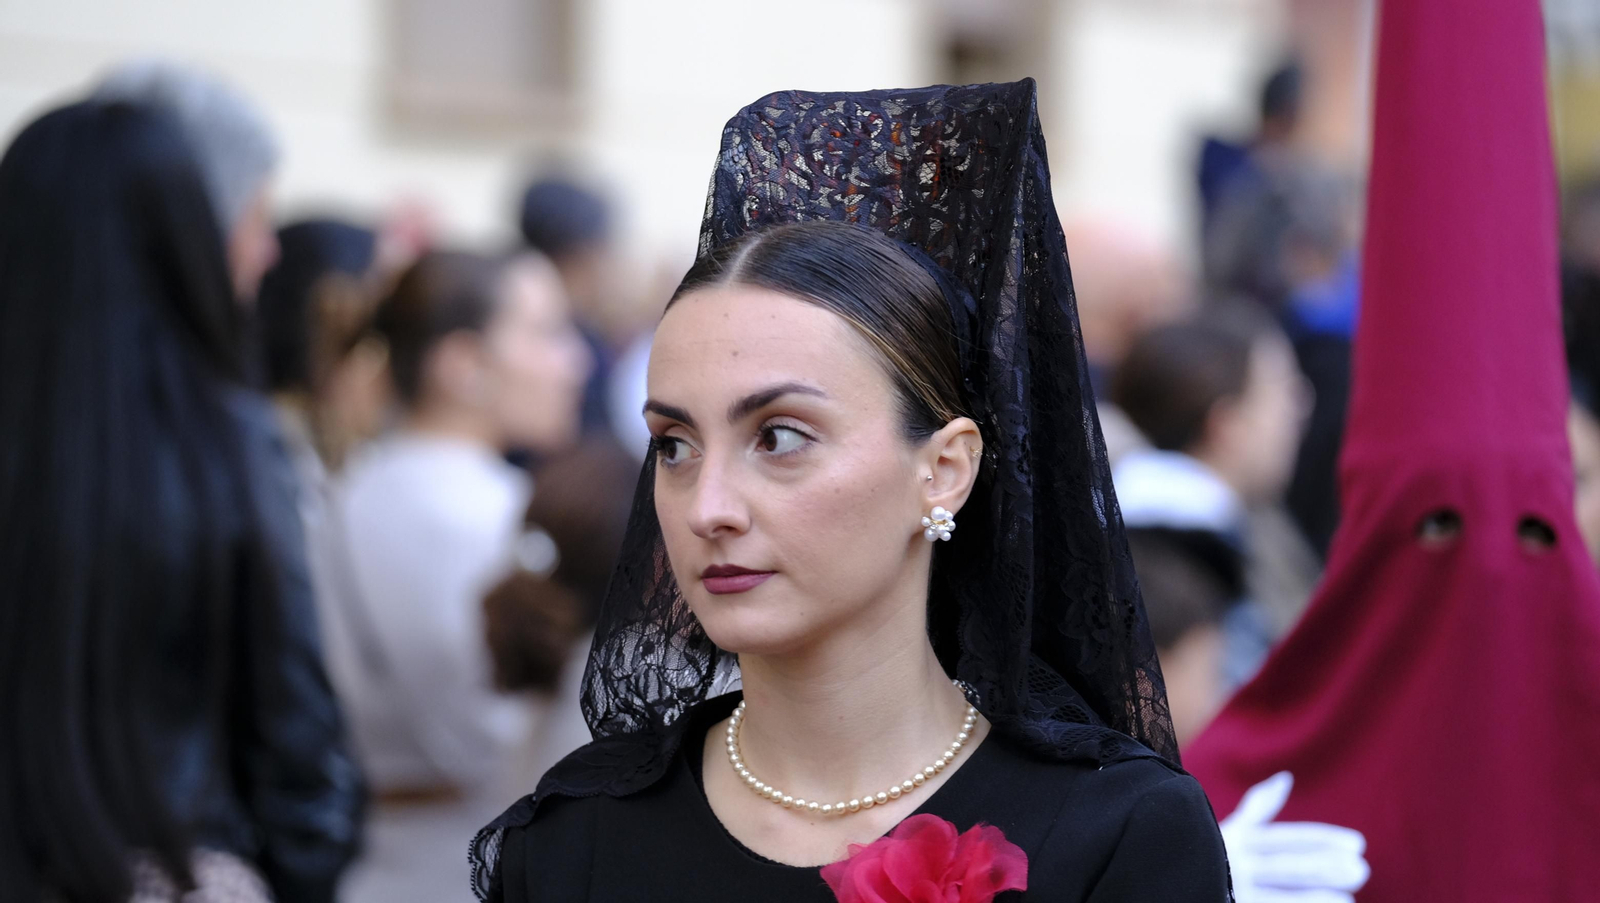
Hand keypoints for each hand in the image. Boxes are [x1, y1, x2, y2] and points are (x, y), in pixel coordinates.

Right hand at [1218, 772, 1369, 902]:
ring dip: (1314, 898)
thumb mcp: (1231, 828)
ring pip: (1279, 897)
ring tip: (1348, 901)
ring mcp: (1233, 891)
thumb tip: (1285, 778)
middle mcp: (1236, 864)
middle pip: (1287, 867)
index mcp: (1239, 839)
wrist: (1166, 876)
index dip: (1323, 840)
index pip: (1288, 839)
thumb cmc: (1204, 850)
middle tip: (1362, 870)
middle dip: (1325, 868)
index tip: (1358, 844)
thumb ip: (1258, 807)